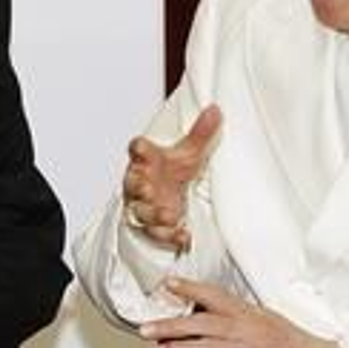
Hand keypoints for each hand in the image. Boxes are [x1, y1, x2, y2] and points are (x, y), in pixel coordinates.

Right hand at [122, 105, 221, 247]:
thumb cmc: (170, 174)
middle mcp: (140, 183)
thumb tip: (215, 110)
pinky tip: (183, 236)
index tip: (141, 148)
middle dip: (140, 187)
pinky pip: (156, 234)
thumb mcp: (187, 154)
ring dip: (154, 214)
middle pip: (132, 184)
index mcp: (146, 160)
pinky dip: (169, 236)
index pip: (138, 150)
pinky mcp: (151, 227)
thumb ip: (199, 134)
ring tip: (171, 215)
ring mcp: (143, 206)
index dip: (138, 149)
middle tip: (148, 189)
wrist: (165, 200)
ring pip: (142, 212)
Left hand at [140, 277, 343, 347]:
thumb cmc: (296, 346)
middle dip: (170, 324)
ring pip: (202, 346)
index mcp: (250, 313)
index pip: (215, 295)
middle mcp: (245, 329)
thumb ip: (241, 319)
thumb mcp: (269, 321)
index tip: (168, 283)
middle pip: (200, 322)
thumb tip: (213, 320)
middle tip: (147, 327)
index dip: (190, 288)